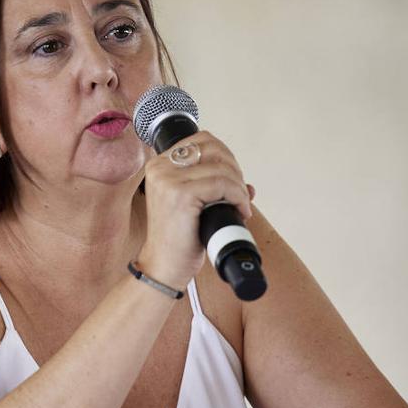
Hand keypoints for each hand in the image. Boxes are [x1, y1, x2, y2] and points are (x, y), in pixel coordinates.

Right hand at [137, 131, 253, 289]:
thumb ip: (214, 187)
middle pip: (213, 148)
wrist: (164, 266)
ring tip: (240, 206)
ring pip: (221, 167)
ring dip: (239, 186)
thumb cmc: (178, 239)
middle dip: (234, 169)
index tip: (233, 182)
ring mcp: (167, 179)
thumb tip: (248, 184)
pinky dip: (238, 196)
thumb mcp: (193, 205)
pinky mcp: (180, 194)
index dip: (226, 158)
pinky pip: (222, 184)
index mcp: (159, 165)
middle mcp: (159, 167)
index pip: (203, 140)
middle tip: (239, 194)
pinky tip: (240, 211)